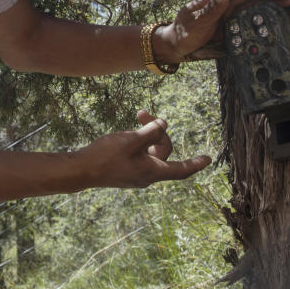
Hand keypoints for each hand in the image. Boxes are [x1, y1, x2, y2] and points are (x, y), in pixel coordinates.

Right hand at [78, 111, 210, 187]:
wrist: (81, 170)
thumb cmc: (106, 156)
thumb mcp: (132, 140)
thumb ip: (151, 132)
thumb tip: (163, 125)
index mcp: (153, 171)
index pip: (181, 169)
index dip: (195, 163)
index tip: (208, 159)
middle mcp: (147, 175)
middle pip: (163, 151)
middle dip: (157, 130)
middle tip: (141, 113)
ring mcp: (135, 174)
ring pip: (150, 151)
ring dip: (145, 134)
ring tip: (133, 119)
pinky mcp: (125, 171)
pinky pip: (139, 155)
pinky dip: (138, 142)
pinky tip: (125, 134)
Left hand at [154, 0, 289, 62]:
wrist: (175, 44)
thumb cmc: (183, 32)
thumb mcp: (196, 22)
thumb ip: (211, 8)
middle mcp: (221, 1)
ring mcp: (225, 11)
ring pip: (250, 3)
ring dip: (267, 1)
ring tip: (285, 2)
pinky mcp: (228, 22)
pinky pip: (247, 15)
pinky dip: (260, 13)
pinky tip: (271, 14)